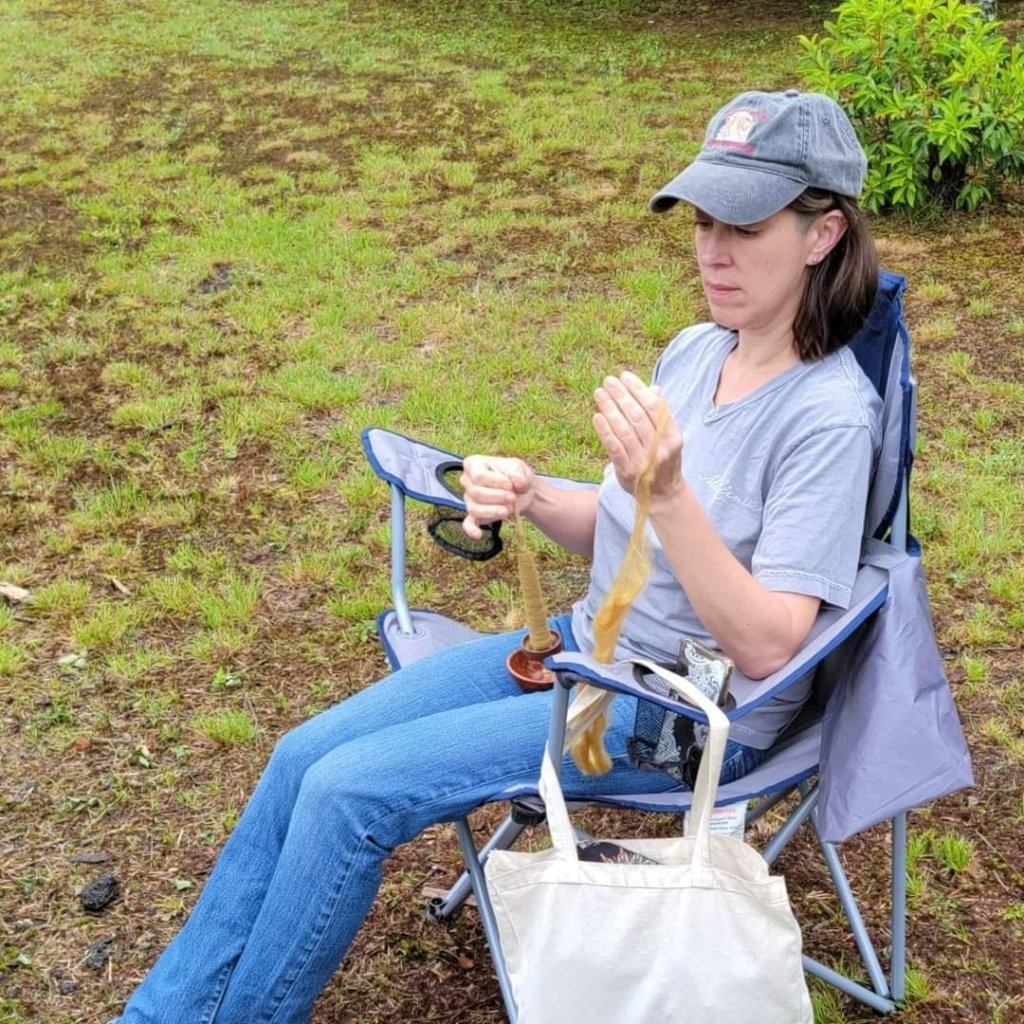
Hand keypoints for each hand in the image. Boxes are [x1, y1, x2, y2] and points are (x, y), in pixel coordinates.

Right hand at [460, 455, 535, 539]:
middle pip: (476, 493)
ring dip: (493, 511)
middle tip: (512, 497)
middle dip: (496, 497)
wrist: (522, 491)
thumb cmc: (516, 475)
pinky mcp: (475, 515)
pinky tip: (479, 535)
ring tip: (508, 510)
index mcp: (474, 464)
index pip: (478, 476)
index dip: (495, 482)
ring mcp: (469, 499)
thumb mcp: (519, 467)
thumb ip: (518, 472)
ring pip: (474, 508)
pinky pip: (468, 523)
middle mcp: (467, 481)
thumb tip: (517, 481)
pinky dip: (472, 530)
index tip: (510, 484)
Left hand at [593, 371, 684, 502]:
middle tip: (608, 381)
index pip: (654, 407)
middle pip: (638, 416)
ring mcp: (644, 461)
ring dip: (610, 409)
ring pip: (625, 430)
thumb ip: (660, 414)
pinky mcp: (627, 472)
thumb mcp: (668, 437)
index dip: (638, 389)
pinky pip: (614, 448)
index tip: (624, 376)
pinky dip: (605, 431)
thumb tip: (653, 388)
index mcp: (673, 437)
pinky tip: (597, 416)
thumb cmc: (664, 459)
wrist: (663, 494)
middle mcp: (660, 449)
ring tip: (599, 393)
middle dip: (621, 395)